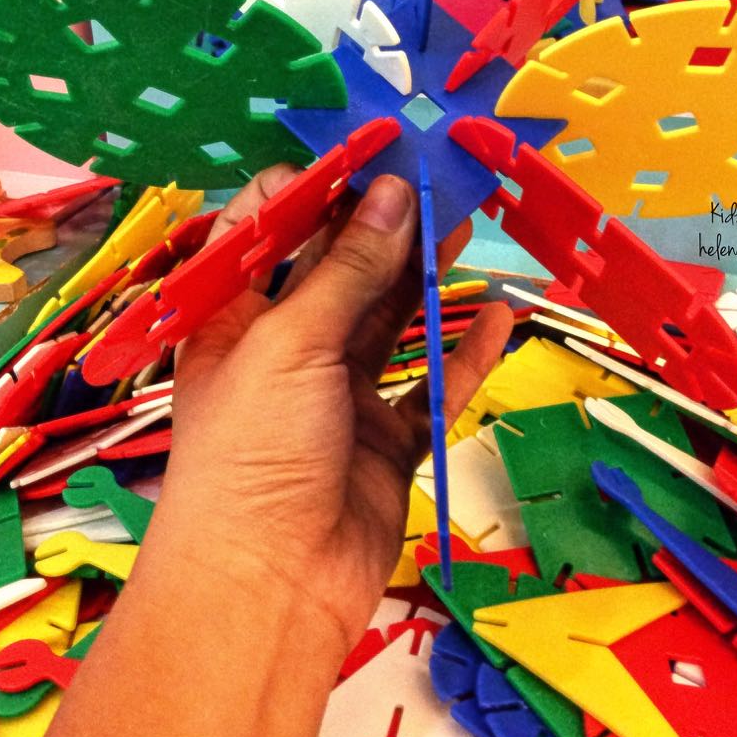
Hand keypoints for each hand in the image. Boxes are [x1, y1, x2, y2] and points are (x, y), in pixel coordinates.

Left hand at [161, 167, 512, 651]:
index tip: (375, 147)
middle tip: (439, 172)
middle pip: (341, 268)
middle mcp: (286, 347)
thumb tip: (395, 195)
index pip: (273, 229)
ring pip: (390, 319)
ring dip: (426, 275)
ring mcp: (339, 395)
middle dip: (386, 223)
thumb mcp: (291, 344)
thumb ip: (349, 270)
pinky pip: (432, 387)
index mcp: (236, 315)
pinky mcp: (387, 440)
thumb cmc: (253, 451)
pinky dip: (464, 353)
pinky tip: (499, 315)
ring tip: (470, 221)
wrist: (269, 590)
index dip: (321, 185)